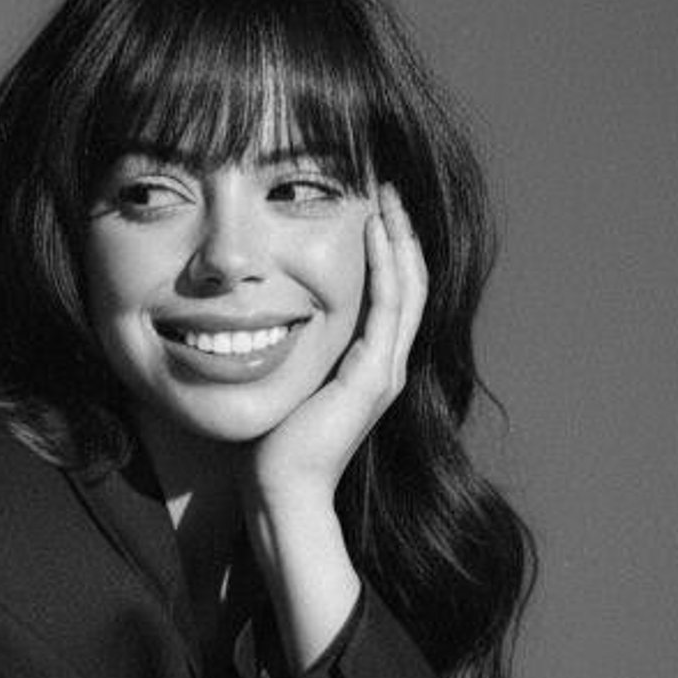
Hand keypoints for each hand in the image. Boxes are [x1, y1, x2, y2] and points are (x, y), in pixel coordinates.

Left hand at [239, 185, 426, 516]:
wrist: (282, 489)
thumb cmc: (273, 444)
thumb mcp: (289, 381)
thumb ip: (294, 350)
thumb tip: (265, 315)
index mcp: (372, 366)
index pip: (394, 294)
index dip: (391, 249)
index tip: (374, 207)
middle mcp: (388, 365)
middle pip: (412, 282)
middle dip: (402, 232)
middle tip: (388, 188)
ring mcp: (386, 371)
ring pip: (407, 287)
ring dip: (399, 237)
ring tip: (387, 196)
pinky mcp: (373, 377)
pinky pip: (387, 306)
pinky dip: (384, 264)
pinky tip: (374, 230)